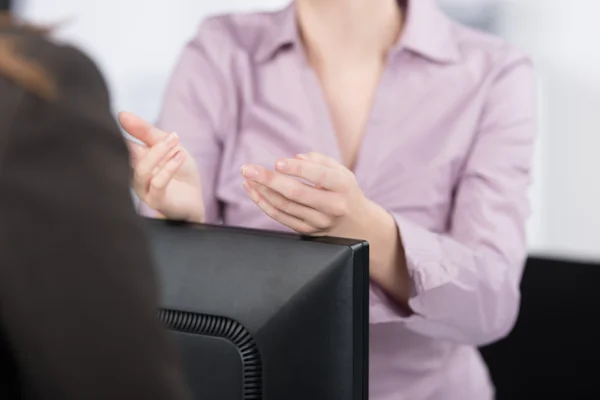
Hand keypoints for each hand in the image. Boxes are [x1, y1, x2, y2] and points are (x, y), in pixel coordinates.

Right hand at [119, 112, 204, 222]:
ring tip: (176, 142)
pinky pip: (157, 184)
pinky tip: (180, 156)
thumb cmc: (180, 171)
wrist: (195, 196)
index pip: (120, 143)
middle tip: (168, 134)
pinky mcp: (155, 200)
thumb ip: (146, 131)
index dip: (122, 130)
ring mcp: (143, 189)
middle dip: (143, 139)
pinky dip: (169, 168)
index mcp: (133, 159)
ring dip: (160, 152)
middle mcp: (133, 174)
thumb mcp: (168, 144)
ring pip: (142, 169)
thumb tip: (122, 114)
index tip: (123, 116)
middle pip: (128, 154)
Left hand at [240, 152, 372, 236]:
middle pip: (296, 193)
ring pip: (284, 206)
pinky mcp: (306, 230)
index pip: (320, 176)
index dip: (297, 169)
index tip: (277, 162)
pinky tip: (253, 190)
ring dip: (262, 190)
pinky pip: (280, 217)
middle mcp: (332, 206)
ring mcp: (318, 221)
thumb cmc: (344, 191)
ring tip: (248, 176)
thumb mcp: (341, 171)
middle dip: (269, 180)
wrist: (356, 224)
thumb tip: (295, 158)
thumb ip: (319, 160)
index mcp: (343, 187)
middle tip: (249, 169)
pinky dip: (263, 203)